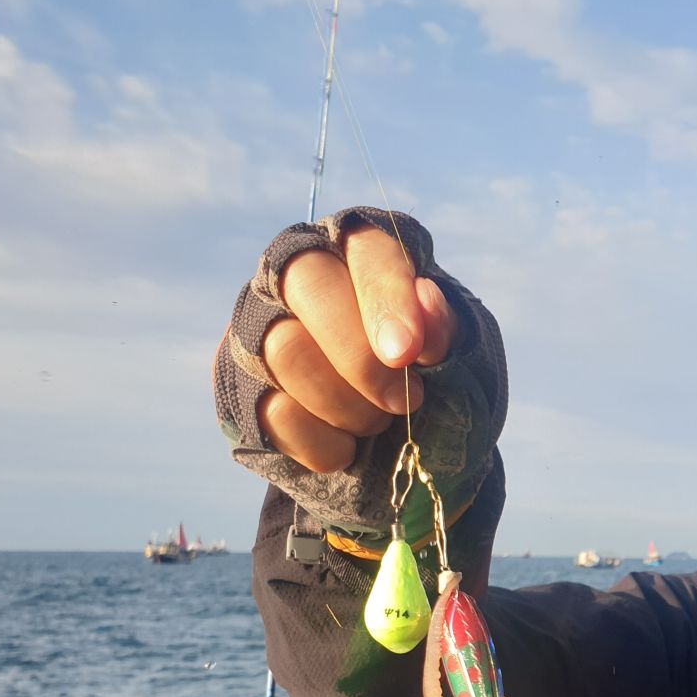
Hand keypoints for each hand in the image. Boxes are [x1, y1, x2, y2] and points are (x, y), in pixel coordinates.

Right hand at [241, 225, 456, 474]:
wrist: (395, 441)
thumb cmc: (429, 379)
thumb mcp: (455, 354)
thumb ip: (445, 327)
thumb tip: (426, 297)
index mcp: (363, 250)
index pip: (368, 252)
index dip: (386, 299)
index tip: (406, 353)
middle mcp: (300, 272)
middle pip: (309, 286)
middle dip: (360, 357)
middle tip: (404, 402)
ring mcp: (261, 324)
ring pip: (287, 350)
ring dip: (347, 404)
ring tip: (378, 422)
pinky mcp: (241, 381)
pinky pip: (275, 410)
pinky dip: (324, 443)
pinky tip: (348, 447)